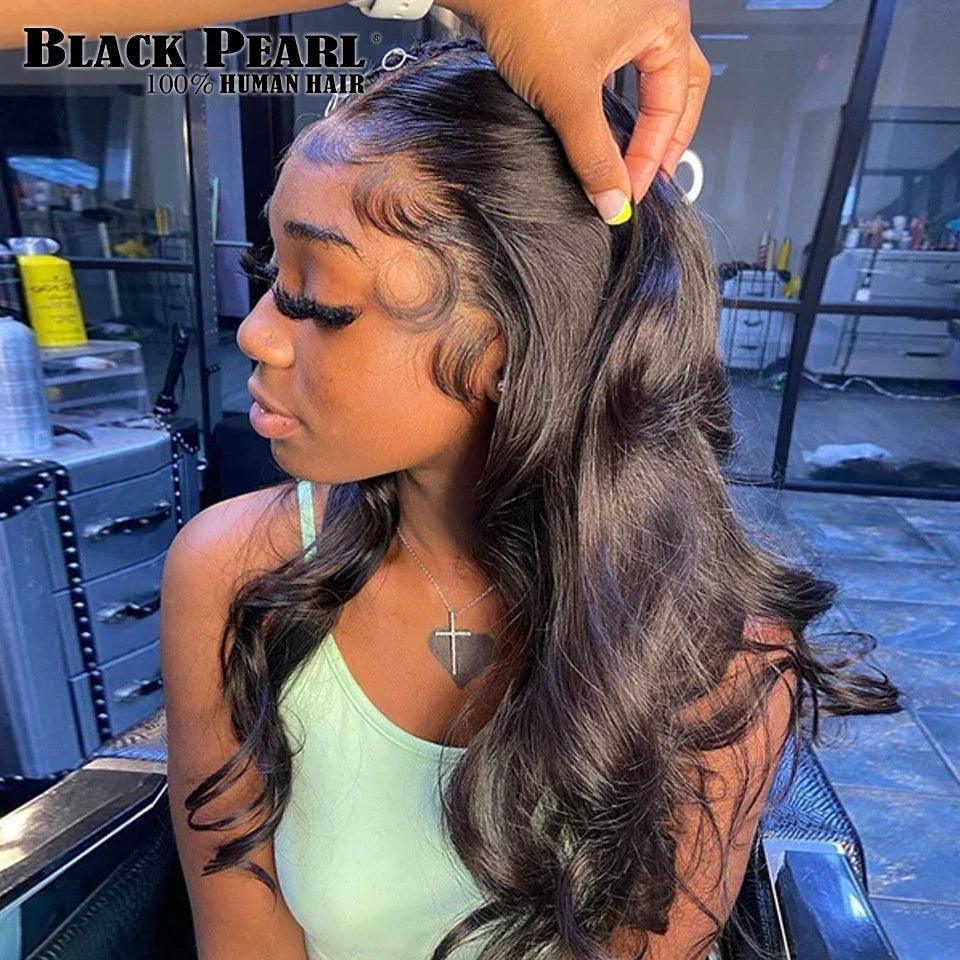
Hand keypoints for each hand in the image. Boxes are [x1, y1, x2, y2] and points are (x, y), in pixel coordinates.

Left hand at [442, 0, 708, 223]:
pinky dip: (605, 99)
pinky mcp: (587, 16)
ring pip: (641, 76)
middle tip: (646, 176)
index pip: (673, 105)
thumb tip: (612, 200)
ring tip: (617, 158)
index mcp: (665, 21)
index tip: (630, 192)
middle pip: (674, 86)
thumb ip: (594, 155)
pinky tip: (587, 125)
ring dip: (632, 118)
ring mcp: (620, 10)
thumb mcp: (569, 97)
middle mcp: (650, 10)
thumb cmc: (531, 8)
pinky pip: (611, 65)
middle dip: (661, 135)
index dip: (653, 156)